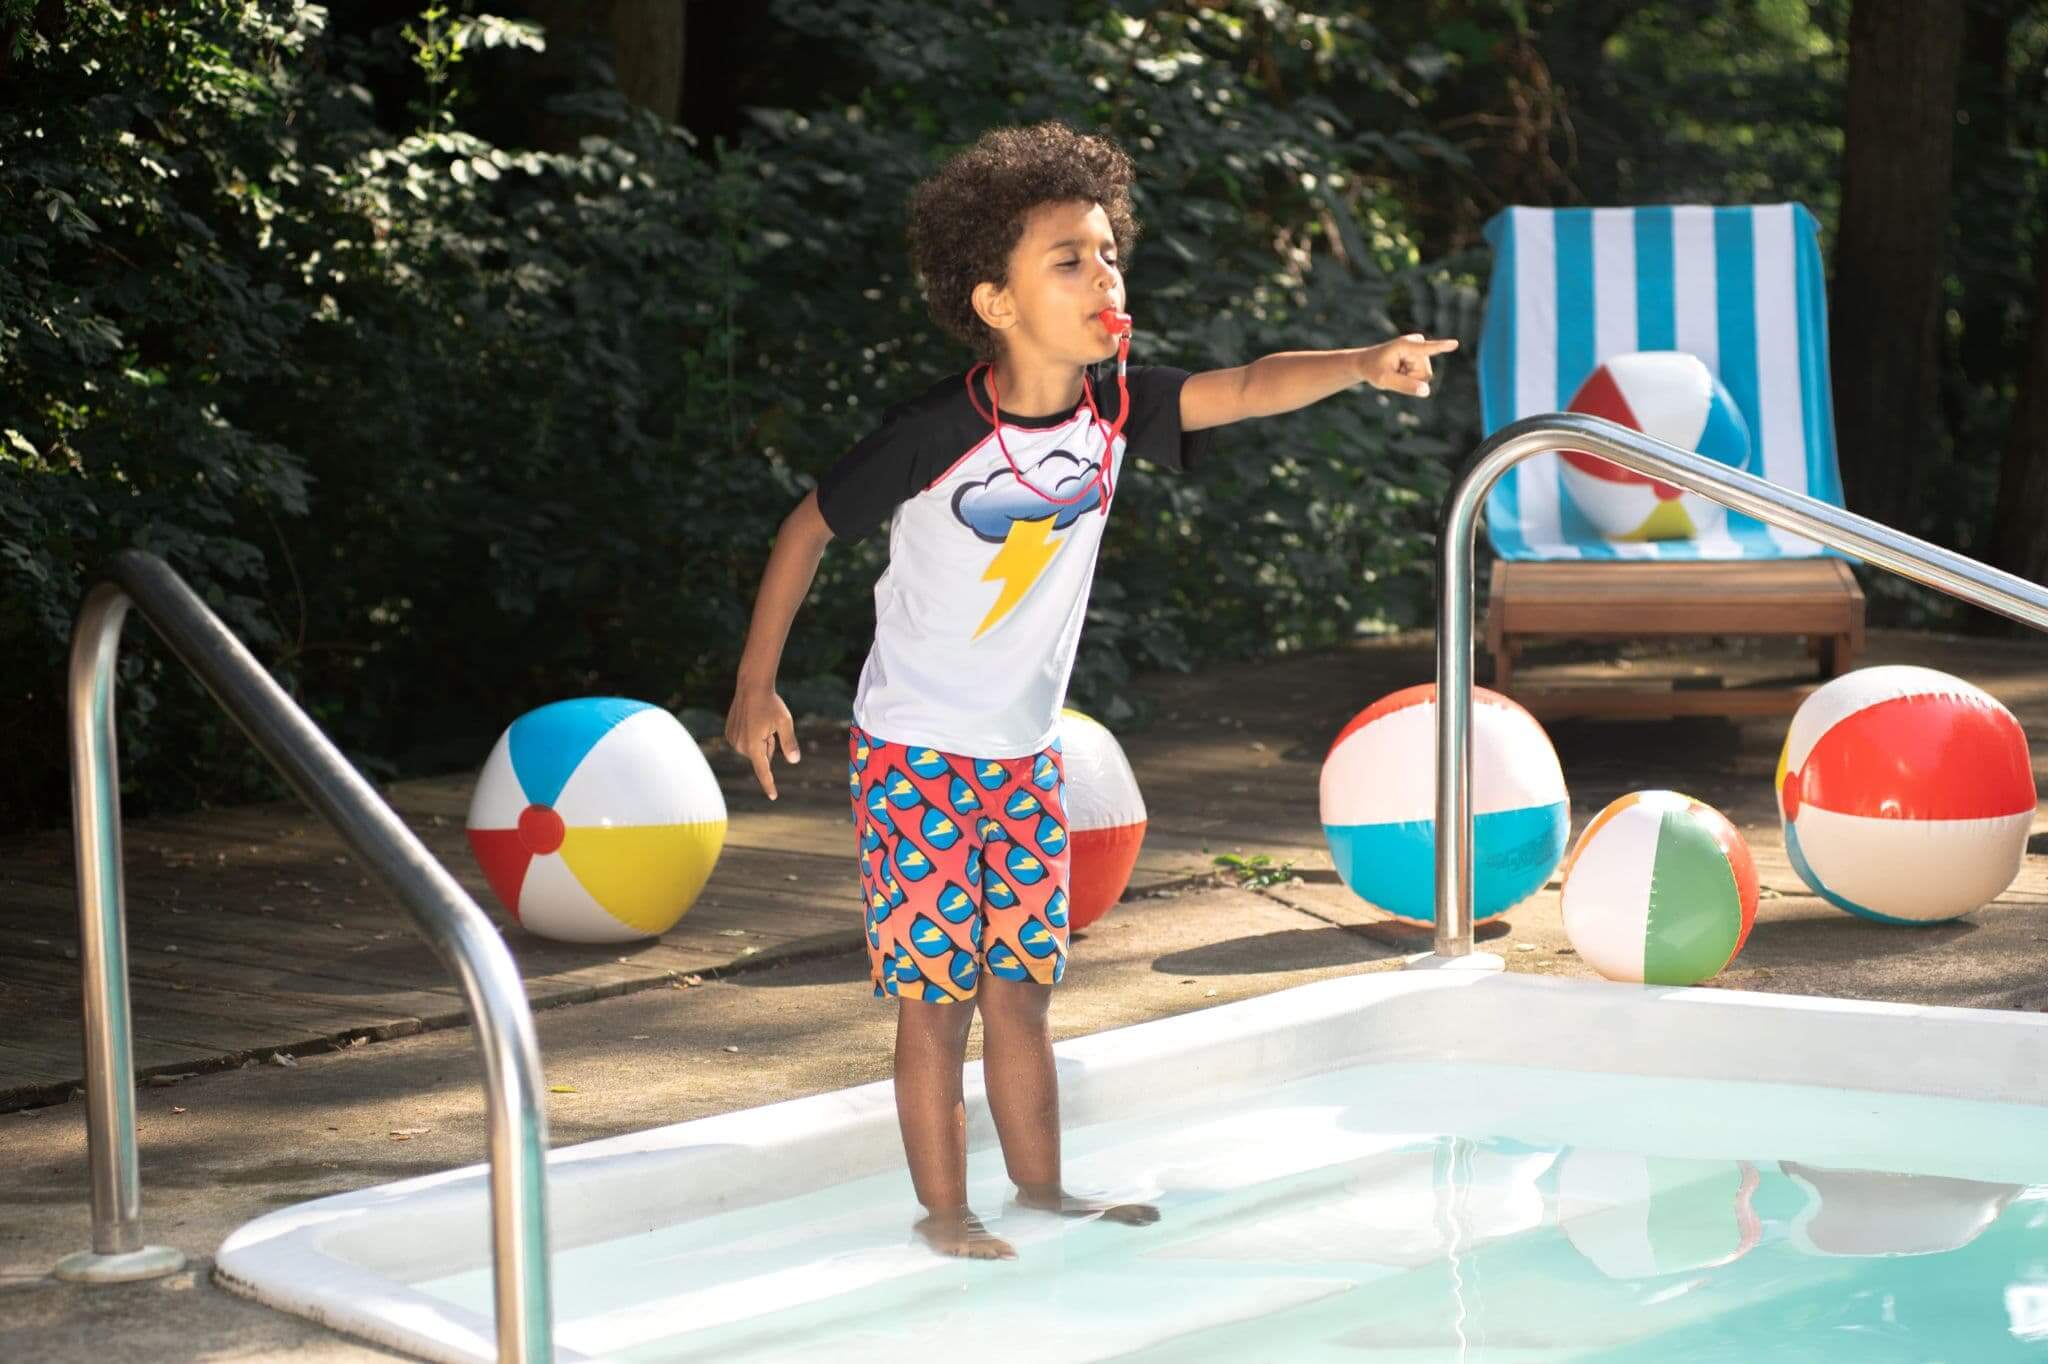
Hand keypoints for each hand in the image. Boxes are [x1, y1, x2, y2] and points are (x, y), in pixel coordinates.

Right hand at [725, 684, 799, 799]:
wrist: (751, 686)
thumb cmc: (771, 704)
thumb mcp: (785, 722)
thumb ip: (789, 743)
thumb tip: (794, 761)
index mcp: (753, 745)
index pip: (763, 771)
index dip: (769, 784)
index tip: (773, 796)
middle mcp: (740, 745)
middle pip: (761, 756)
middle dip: (769, 746)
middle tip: (769, 726)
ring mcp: (732, 739)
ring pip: (753, 750)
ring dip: (761, 741)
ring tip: (760, 721)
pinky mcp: (729, 733)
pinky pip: (745, 742)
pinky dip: (752, 736)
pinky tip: (752, 720)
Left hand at [1363, 333, 1458, 396]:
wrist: (1366, 363)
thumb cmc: (1373, 369)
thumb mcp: (1384, 380)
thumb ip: (1405, 386)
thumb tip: (1426, 391)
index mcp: (1404, 345)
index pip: (1426, 348)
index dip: (1441, 347)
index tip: (1455, 343)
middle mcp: (1416, 344)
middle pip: (1425, 374)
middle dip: (1411, 379)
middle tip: (1394, 373)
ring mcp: (1420, 350)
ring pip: (1425, 377)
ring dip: (1410, 379)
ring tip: (1397, 371)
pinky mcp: (1421, 357)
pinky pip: (1423, 377)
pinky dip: (1411, 378)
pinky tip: (1401, 370)